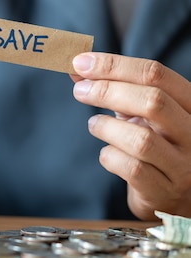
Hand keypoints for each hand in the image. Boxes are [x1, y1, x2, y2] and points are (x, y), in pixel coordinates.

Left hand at [72, 52, 190, 219]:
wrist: (172, 195)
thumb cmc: (154, 144)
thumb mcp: (139, 112)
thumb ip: (114, 89)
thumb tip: (77, 66)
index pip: (157, 73)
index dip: (114, 65)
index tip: (81, 62)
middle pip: (153, 101)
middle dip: (108, 91)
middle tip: (80, 91)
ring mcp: (183, 164)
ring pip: (141, 139)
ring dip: (107, 128)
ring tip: (95, 125)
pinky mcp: (164, 190)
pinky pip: (131, 169)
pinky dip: (110, 156)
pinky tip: (108, 153)